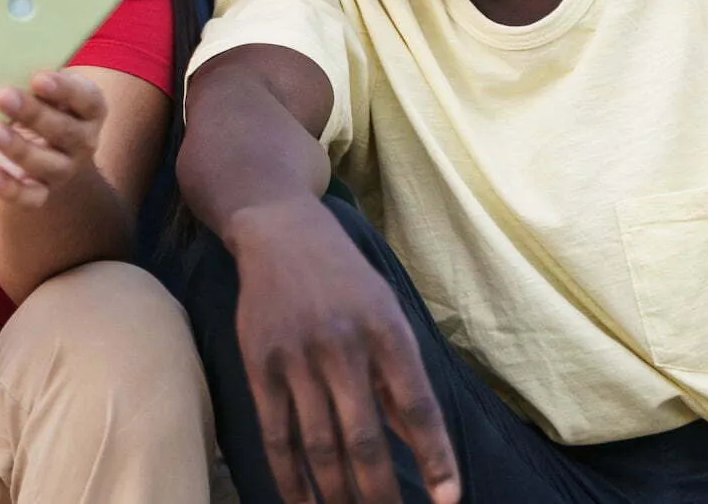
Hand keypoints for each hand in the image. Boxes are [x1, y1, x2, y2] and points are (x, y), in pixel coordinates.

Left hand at [0, 70, 106, 208]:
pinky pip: (31, 197)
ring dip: (20, 148)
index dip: (63, 90)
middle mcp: (85, 141)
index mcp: (91, 108)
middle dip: (33, 114)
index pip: (85, 99)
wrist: (45, 147)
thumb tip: (4, 58)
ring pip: (48, 165)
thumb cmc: (41, 103)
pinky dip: (10, 188)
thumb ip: (35, 78)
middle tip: (2, 96)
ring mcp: (65, 170)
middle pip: (65, 131)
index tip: (37, 78)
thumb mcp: (45, 87)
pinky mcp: (43, 194)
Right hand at [231, 200, 459, 503]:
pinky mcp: (259, 364)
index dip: (435, 460)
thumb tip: (418, 446)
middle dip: (380, 494)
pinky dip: (290, 478)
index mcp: (386, 331)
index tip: (448, 501)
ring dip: (338, 495)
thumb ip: (400, 376)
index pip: (418, 408)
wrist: (279, 231)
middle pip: (365, 439)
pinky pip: (277, 434)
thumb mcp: (386, 312)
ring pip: (320, 446)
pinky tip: (303, 503)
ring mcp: (297, 357)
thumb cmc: (344, 278)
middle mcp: (343, 345)